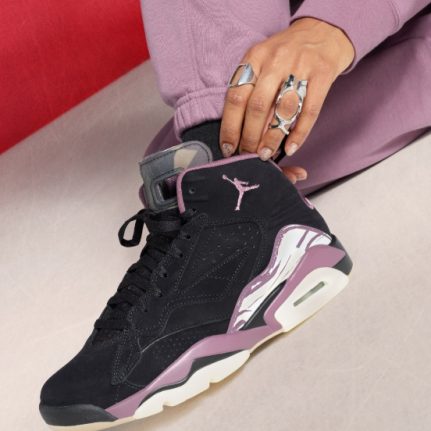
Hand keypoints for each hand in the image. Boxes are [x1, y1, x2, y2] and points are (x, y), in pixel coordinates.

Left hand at [219, 18, 353, 181]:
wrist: (324, 31)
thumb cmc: (286, 54)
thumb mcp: (262, 60)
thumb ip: (251, 88)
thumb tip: (240, 131)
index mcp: (255, 57)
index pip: (236, 96)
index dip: (230, 126)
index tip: (228, 148)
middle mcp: (275, 60)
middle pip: (257, 106)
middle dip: (250, 137)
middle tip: (248, 155)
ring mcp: (301, 66)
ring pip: (283, 110)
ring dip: (272, 138)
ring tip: (266, 155)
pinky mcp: (323, 74)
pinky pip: (310, 110)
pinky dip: (299, 133)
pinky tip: (291, 148)